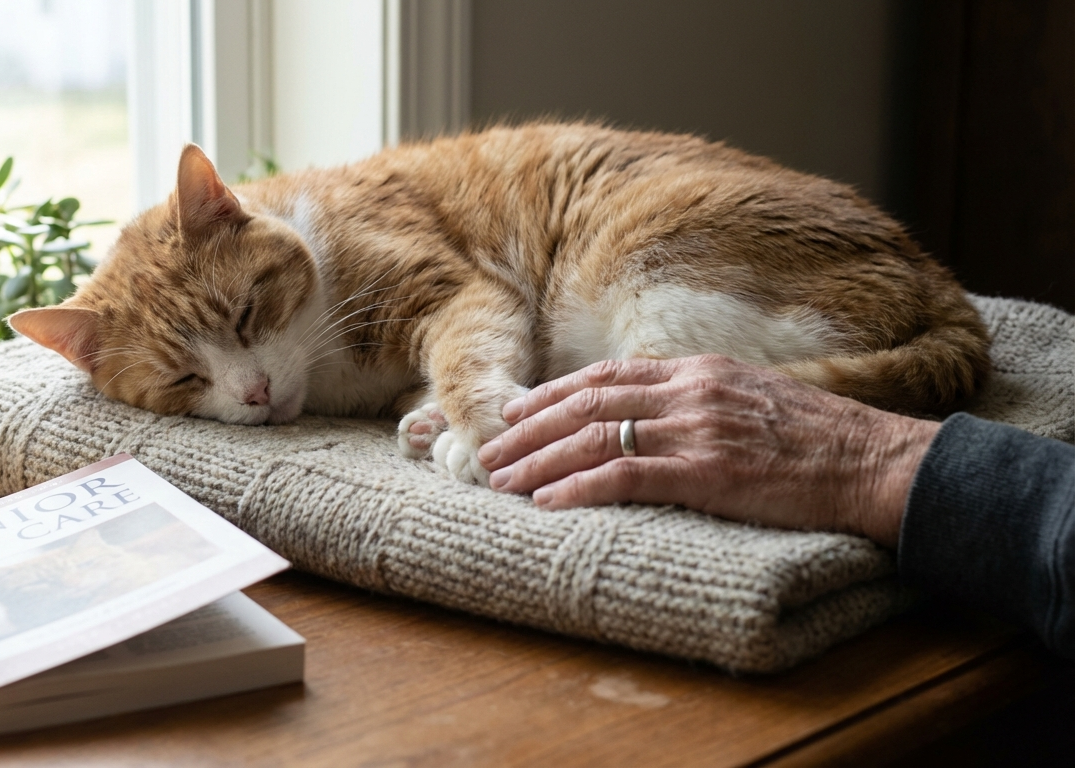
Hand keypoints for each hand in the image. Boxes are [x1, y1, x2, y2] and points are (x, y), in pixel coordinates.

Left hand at [476, 355, 941, 546]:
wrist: (872, 461)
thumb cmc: (819, 439)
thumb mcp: (752, 397)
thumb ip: (699, 399)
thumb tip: (654, 411)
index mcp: (697, 371)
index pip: (608, 376)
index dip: (554, 393)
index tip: (517, 410)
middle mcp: (688, 392)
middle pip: (587, 403)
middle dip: (530, 428)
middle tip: (489, 450)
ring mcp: (695, 430)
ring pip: (594, 437)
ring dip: (540, 461)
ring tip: (502, 480)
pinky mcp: (706, 472)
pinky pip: (625, 476)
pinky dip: (579, 488)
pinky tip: (548, 502)